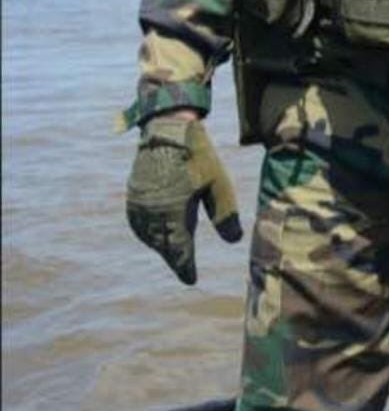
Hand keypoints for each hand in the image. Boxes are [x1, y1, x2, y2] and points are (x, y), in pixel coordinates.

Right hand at [126, 113, 241, 284]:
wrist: (168, 130)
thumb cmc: (198, 156)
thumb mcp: (218, 184)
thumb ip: (225, 215)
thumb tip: (234, 242)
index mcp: (173, 213)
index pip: (179, 250)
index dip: (185, 267)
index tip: (191, 280)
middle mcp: (151, 213)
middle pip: (163, 246)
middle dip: (175, 258)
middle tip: (186, 269)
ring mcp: (139, 204)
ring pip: (149, 236)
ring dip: (161, 246)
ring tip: (175, 252)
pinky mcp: (133, 195)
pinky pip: (138, 223)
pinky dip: (148, 232)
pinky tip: (158, 232)